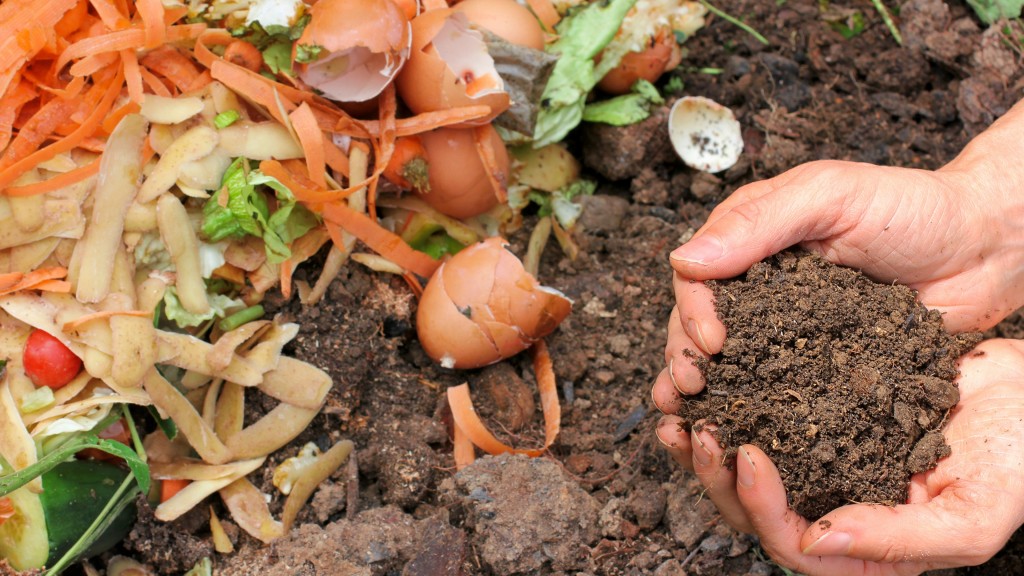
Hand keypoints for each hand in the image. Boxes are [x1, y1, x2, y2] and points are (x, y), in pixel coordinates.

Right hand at [655, 99, 1023, 407]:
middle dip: (685, 356)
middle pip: (700, 324)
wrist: (986, 249)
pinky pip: (777, 389)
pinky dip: (752, 411)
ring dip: (706, 391)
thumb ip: (759, 222)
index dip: (692, 310)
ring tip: (692, 421)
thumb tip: (684, 259)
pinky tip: (736, 434)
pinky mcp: (817, 365)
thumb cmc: (913, 208)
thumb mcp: (831, 196)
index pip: (697, 276)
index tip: (711, 341)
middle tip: (692, 388)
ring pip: (730, 362)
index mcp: (751, 240)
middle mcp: (760, 287)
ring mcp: (787, 329)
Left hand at [655, 338, 1023, 574]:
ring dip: (709, 442)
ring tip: (681, 408)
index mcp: (867, 548)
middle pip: (756, 510)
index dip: (761, 506)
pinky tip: (713, 377)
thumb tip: (816, 539)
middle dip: (717, 475)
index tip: (746, 454)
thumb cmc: (1017, 461)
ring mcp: (825, 462)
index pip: (793, 545)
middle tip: (696, 429)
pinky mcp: (820, 417)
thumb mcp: (973, 514)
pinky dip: (734, 400)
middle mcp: (836, 508)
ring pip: (749, 466)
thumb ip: (899, 539)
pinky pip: (764, 415)